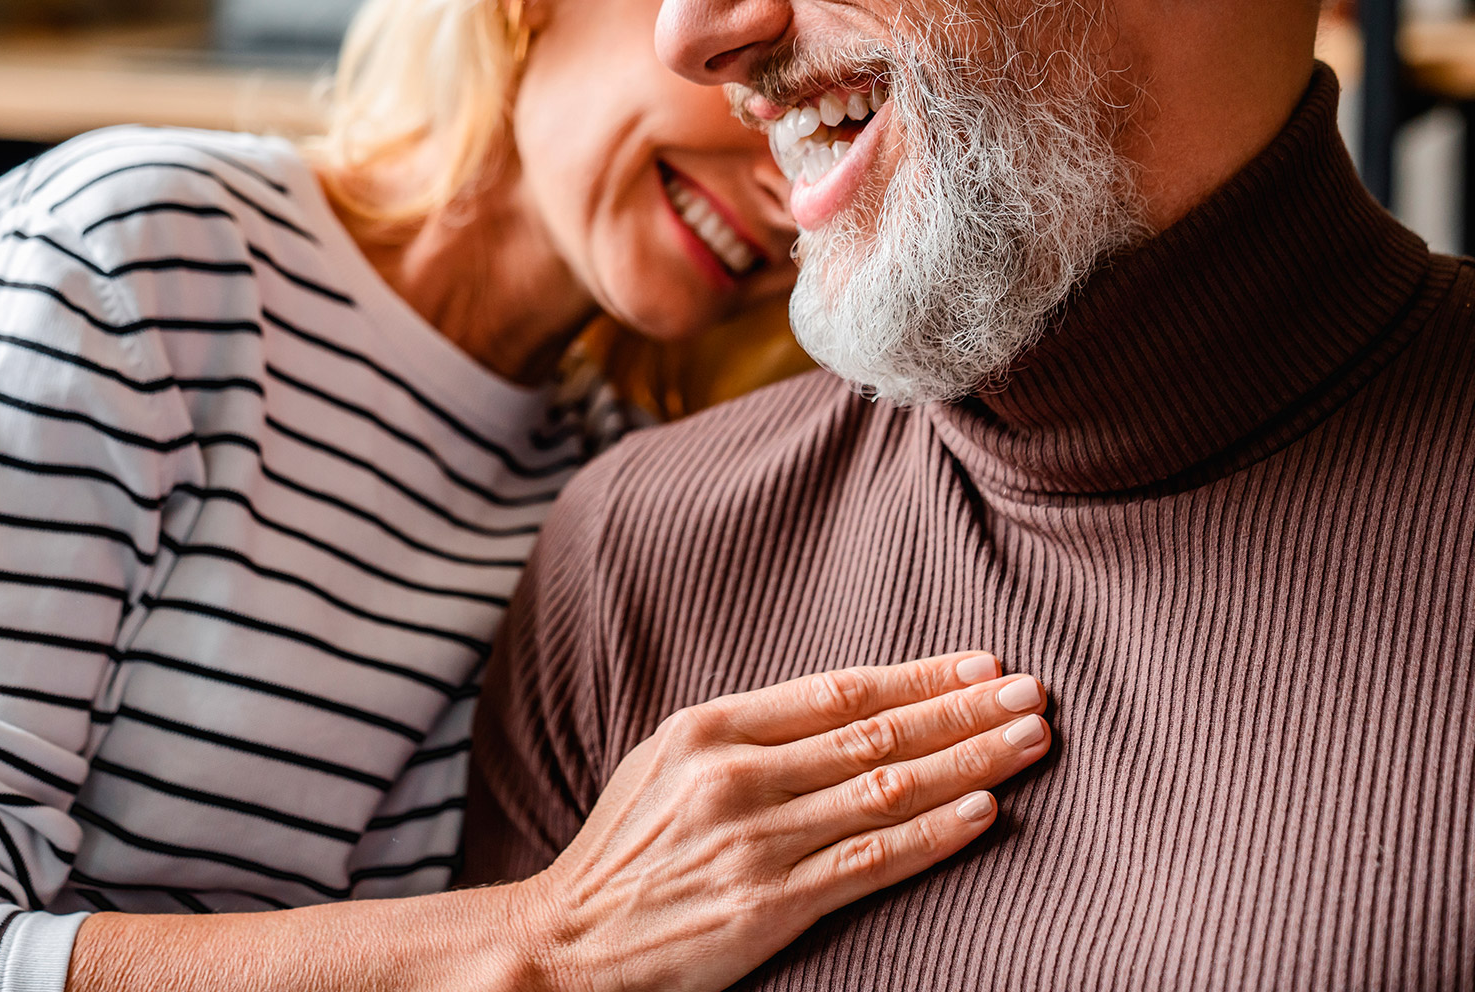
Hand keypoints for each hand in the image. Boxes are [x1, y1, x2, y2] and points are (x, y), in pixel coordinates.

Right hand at [509, 651, 1049, 991]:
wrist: (569, 941)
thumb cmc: (624, 849)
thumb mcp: (666, 762)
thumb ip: (747, 734)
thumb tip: (846, 708)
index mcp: (708, 728)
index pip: (840, 690)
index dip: (920, 675)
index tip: (982, 661)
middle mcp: (736, 776)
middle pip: (876, 733)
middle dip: (965, 708)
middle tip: (1034, 691)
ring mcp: (755, 841)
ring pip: (887, 790)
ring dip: (971, 761)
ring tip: (1029, 739)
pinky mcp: (771, 906)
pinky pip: (870, 861)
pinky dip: (934, 834)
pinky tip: (985, 811)